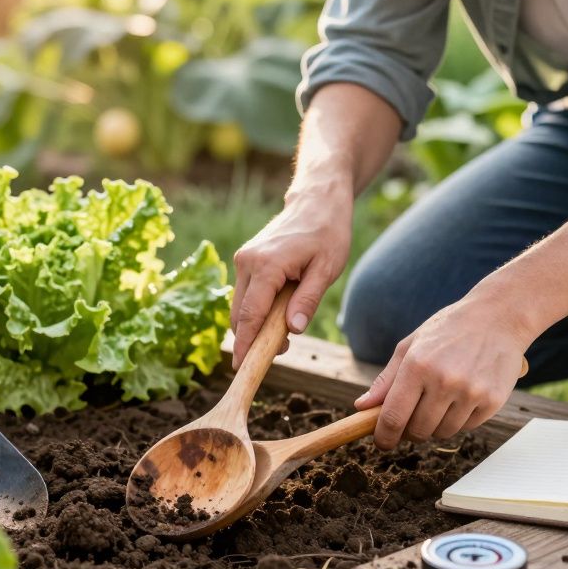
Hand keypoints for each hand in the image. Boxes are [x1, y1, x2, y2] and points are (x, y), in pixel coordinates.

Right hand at [231, 188, 351, 368]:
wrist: (317, 200)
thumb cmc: (327, 232)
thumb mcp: (327, 269)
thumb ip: (308, 300)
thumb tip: (293, 330)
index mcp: (266, 265)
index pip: (250, 315)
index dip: (245, 344)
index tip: (241, 368)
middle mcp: (247, 262)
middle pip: (240, 314)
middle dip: (253, 339)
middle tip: (280, 352)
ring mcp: (244, 260)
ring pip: (241, 306)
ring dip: (256, 325)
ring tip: (285, 332)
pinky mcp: (246, 260)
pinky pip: (246, 294)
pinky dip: (257, 310)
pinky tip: (280, 314)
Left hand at [355, 297, 531, 448]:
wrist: (498, 318)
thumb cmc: (449, 330)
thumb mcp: (411, 346)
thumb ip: (386, 380)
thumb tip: (362, 407)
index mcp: (418, 365)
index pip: (393, 417)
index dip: (384, 436)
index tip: (382, 442)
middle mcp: (444, 380)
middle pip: (418, 430)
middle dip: (410, 430)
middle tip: (413, 416)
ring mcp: (471, 392)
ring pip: (443, 432)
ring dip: (437, 425)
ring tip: (442, 399)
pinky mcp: (492, 401)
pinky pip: (467, 427)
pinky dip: (460, 419)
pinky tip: (463, 395)